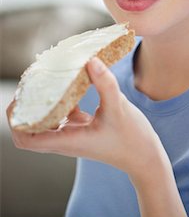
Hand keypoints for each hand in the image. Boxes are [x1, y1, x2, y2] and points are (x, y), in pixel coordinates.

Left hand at [6, 58, 166, 177]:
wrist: (145, 157)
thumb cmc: (132, 139)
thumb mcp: (119, 109)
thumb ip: (105, 83)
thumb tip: (90, 60)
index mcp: (68, 141)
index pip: (26, 139)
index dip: (16, 121)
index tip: (19, 99)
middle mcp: (66, 139)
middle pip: (30, 129)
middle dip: (24, 107)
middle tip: (31, 85)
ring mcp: (73, 134)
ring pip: (46, 120)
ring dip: (41, 102)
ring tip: (46, 79)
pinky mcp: (83, 128)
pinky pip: (63, 113)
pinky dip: (61, 99)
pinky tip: (69, 82)